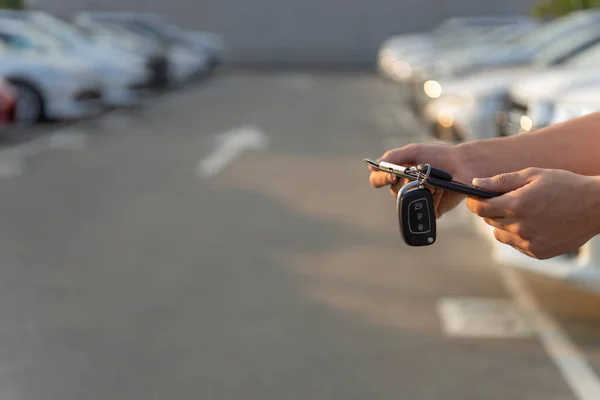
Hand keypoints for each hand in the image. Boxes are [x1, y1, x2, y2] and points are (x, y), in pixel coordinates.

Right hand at [368, 143, 475, 217]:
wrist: (465, 165)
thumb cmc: (439, 156)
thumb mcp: (414, 151)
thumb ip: (393, 157)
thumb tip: (372, 168)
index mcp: (397, 173)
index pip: (378, 179)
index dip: (381, 178)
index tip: (393, 175)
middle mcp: (404, 187)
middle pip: (392, 191)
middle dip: (405, 182)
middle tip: (418, 175)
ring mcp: (417, 199)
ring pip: (405, 202)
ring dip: (418, 191)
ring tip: (433, 183)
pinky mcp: (430, 210)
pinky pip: (421, 213)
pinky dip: (428, 203)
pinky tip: (437, 194)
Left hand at [467, 167, 599, 259]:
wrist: (596, 207)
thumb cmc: (564, 185)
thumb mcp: (533, 175)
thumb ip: (501, 181)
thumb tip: (475, 184)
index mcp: (516, 205)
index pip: (479, 208)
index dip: (473, 201)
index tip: (475, 197)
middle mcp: (520, 226)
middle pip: (488, 220)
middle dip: (493, 209)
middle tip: (510, 200)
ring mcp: (529, 242)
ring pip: (500, 234)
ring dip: (504, 224)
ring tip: (525, 213)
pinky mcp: (537, 252)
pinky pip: (515, 244)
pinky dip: (519, 235)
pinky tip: (536, 224)